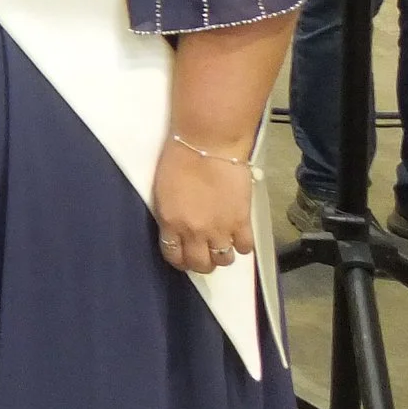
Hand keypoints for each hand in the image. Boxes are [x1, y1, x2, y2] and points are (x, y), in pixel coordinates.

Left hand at [153, 136, 254, 273]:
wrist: (208, 144)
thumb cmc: (180, 158)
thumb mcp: (163, 191)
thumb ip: (170, 215)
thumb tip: (176, 228)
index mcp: (170, 222)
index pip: (173, 255)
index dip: (179, 259)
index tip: (183, 256)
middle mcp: (194, 231)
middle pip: (200, 264)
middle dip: (201, 263)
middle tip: (204, 254)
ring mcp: (220, 229)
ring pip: (223, 260)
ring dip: (222, 255)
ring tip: (222, 244)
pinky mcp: (241, 221)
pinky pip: (244, 247)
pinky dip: (242, 245)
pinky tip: (238, 236)